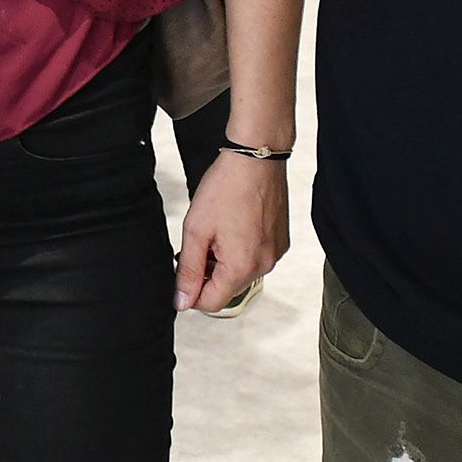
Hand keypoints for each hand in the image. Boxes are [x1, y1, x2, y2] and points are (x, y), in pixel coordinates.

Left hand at [177, 150, 289, 311]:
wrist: (256, 158)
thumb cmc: (226, 187)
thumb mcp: (196, 230)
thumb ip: (188, 270)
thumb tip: (182, 303)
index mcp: (242, 266)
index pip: (211, 303)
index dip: (190, 291)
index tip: (183, 268)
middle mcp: (264, 265)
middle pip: (226, 289)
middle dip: (206, 272)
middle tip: (197, 242)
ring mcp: (275, 254)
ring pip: (240, 273)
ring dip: (222, 261)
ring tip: (215, 230)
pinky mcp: (280, 242)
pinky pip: (254, 258)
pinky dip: (240, 249)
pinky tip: (232, 225)